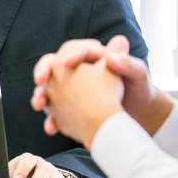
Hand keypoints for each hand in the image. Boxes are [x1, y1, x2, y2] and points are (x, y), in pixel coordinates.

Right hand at [32, 34, 172, 135]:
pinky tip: (52, 128)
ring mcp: (70, 88)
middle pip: (53, 65)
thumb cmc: (138, 88)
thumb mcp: (137, 74)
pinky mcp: (68, 107)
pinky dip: (51, 119)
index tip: (68, 63)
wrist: (138, 112)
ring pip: (48, 89)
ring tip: (39, 105)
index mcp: (93, 57)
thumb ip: (127, 63)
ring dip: (40, 96)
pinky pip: (54, 111)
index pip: (77, 49)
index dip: (71, 55)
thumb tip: (112, 57)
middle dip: (43, 71)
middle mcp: (77, 69)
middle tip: (40, 79)